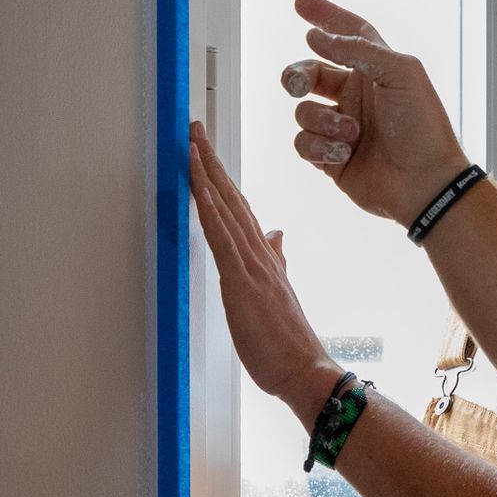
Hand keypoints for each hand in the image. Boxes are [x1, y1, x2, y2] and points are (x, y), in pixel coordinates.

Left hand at [188, 121, 338, 419]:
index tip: (207, 149)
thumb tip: (276, 235)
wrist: (305, 369)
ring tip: (192, 141)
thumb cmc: (287, 341)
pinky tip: (199, 184)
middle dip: (210, 160)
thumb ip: (277, 260)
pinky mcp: (242, 279)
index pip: (240, 206)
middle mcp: (259, 252)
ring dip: (206, 172)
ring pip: (226, 207)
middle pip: (231, 196)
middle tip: (195, 127)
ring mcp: (251, 263)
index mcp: (265, 256)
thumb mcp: (277, 293)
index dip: (221, 176)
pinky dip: (209, 205)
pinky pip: (222, 234)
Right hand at [281, 0, 471, 223]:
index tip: (300, 3)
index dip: (325, 17)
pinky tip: (345, 155)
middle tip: (298, 84)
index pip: (347, 34)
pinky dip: (320, 147)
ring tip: (353, 134)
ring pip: (303, 111)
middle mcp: (357, 95)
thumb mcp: (400, 73)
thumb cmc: (422, 126)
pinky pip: (303, 143)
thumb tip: (314, 37)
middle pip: (310, 73)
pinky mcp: (330, 157)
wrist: (425, 183)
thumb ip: (356, 49)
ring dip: (323, 121)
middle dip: (297, 75)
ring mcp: (341, 126)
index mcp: (376, 70)